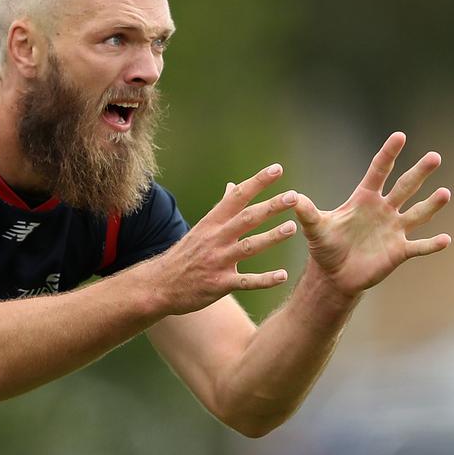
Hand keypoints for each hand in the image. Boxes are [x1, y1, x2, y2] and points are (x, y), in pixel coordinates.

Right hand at [147, 163, 299, 313]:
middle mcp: (215, 238)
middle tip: (294, 196)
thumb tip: (233, 186)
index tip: (277, 169)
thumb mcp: (201, 228)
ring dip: (271, 237)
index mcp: (212, 222)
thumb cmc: (185, 254)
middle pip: (247, 218)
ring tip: (292, 227)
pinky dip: (264, 280)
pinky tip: (282, 276)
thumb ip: (221, 208)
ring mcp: (217, 261)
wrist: (160, 285)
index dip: (258, 182)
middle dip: (271, 206)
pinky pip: (246, 282)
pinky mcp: (219, 284)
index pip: (237, 196)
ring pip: (248, 247)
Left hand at [293, 132, 450, 296]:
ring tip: (445, 193)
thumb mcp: (315, 228)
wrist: (334, 275)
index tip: (400, 136)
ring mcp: (394, 230)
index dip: (388, 154)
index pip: (379, 171)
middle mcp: (384, 210)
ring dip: (432, 204)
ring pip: (417, 214)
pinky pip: (419, 246)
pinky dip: (432, 245)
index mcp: (365, 198)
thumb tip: (290, 197)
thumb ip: (307, 212)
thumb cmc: (325, 247)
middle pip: (405, 187)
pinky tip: (446, 239)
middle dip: (419, 172)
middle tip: (434, 156)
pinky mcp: (399, 251)